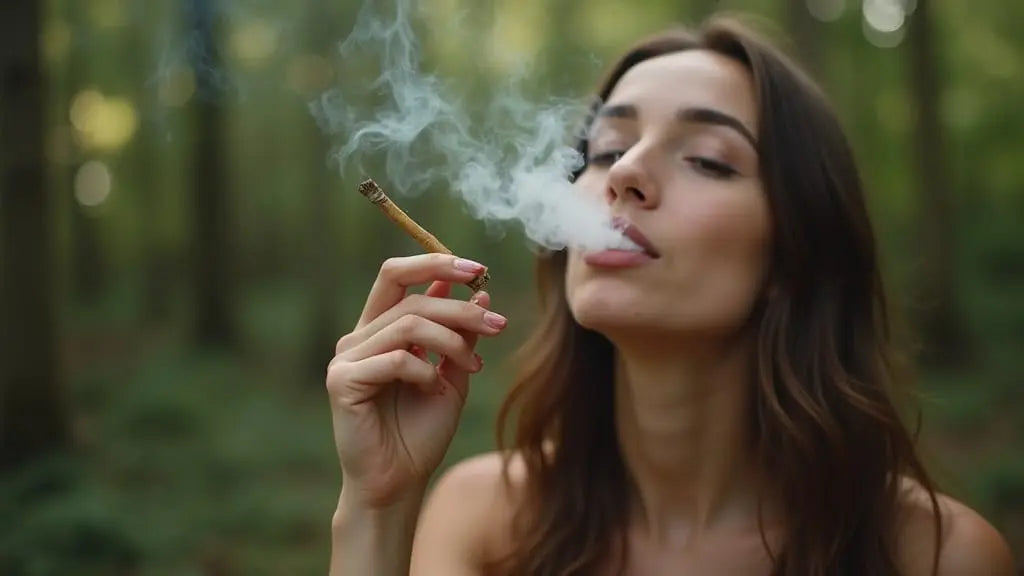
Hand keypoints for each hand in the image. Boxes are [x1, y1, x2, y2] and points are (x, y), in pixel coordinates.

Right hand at [327, 254, 506, 508]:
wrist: (399, 483)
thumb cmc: (421, 432)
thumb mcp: (453, 375)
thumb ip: (461, 336)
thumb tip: (480, 293)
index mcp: (380, 329)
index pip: (399, 275)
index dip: (436, 263)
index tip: (480, 271)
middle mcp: (359, 336)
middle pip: (409, 295)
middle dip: (459, 306)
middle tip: (497, 326)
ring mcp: (346, 357)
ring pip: (408, 323)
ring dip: (452, 340)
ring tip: (474, 366)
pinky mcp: (342, 381)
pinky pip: (396, 358)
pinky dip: (426, 370)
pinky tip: (436, 390)